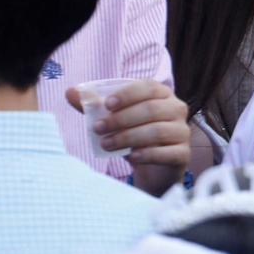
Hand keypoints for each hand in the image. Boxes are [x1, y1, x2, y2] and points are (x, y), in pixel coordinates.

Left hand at [67, 79, 189, 194]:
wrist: (153, 166)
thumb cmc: (134, 135)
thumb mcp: (115, 119)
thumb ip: (95, 105)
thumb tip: (70, 92)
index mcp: (163, 95)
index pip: (150, 87)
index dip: (128, 94)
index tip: (106, 105)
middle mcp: (177, 110)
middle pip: (152, 109)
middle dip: (121, 119)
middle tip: (98, 128)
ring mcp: (182, 132)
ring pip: (158, 131)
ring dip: (128, 137)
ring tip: (106, 144)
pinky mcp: (183, 154)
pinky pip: (167, 152)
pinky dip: (147, 155)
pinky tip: (131, 157)